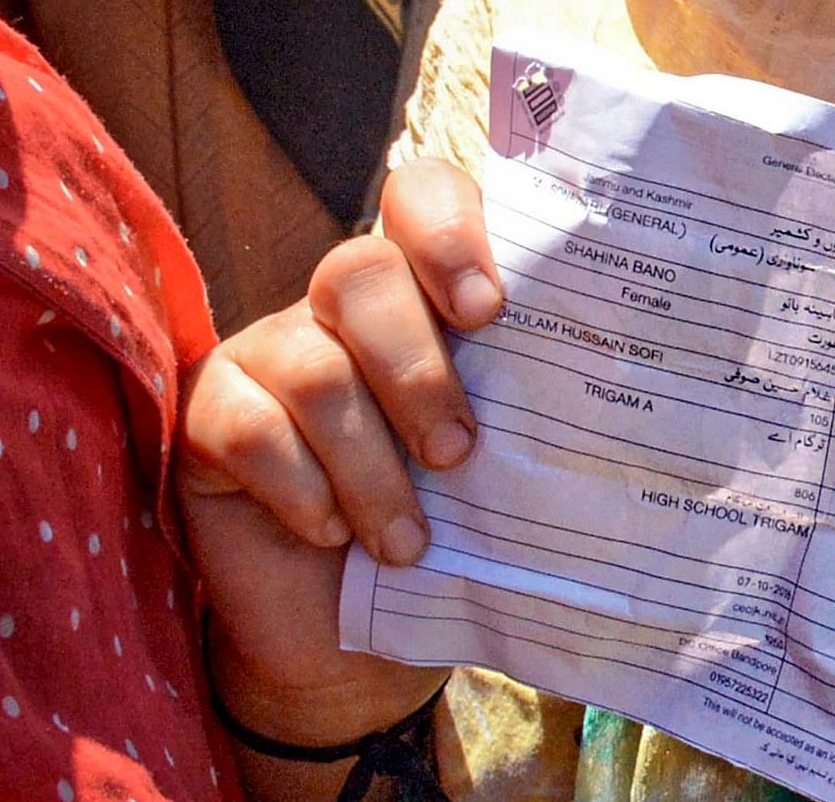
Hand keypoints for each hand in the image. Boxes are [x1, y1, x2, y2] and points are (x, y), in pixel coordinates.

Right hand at [180, 159, 502, 751]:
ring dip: (371, 465)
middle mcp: (338, 305)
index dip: (447, 230)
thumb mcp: (500, 462)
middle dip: (417, 370)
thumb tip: (626, 393)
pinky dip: (301, 488)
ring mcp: (265, 353)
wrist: (349, 639)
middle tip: (459, 452)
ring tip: (407, 539)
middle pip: (358, 273)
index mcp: (423, 292)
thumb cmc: (447, 531)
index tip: (489, 310)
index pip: (422, 195)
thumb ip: (532, 404)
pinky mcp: (207, 415)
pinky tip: (329, 531)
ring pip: (315, 368)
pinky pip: (248, 428)